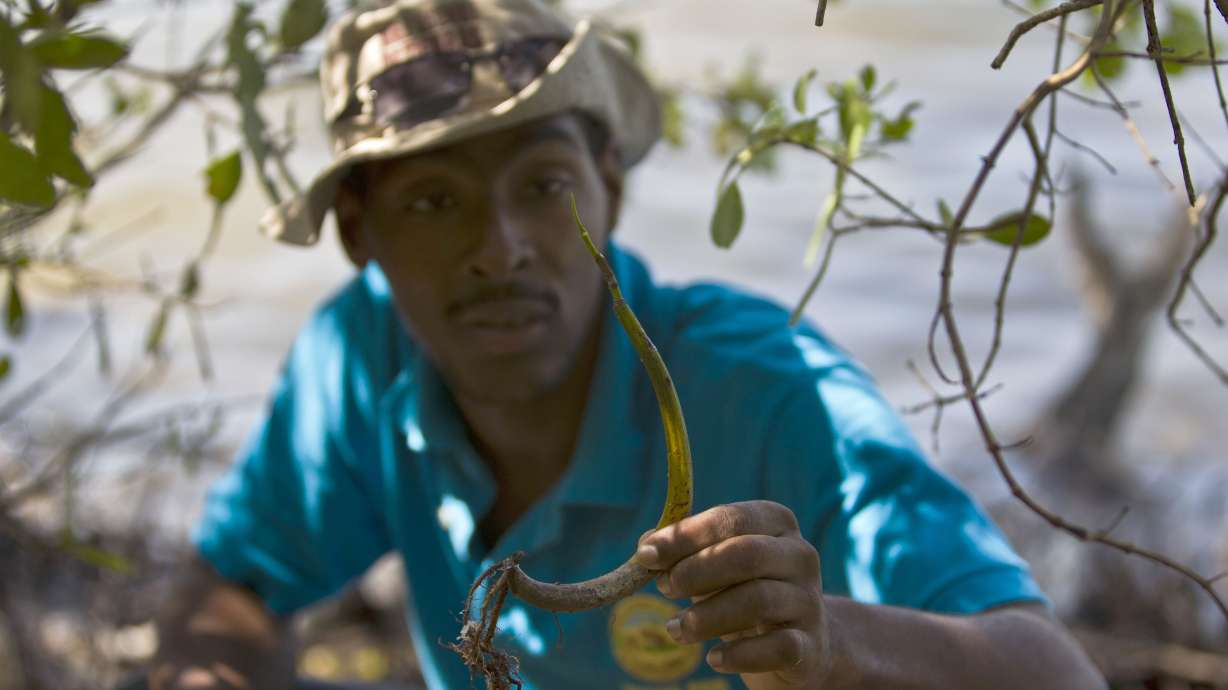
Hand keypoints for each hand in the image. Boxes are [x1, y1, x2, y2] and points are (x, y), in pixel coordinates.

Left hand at [634, 501, 835, 689]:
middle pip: (746, 555)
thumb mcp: (715, 564)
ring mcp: (808, 600)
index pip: (730, 519)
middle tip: (663, 588)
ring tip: (676, 629)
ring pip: (757, 600)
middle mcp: (800, 555)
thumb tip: (645, 547)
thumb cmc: (745, 590)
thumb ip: (681, 552)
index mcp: (776, 523)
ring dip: (706, 616)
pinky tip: (714, 658)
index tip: (645, 555)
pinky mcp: (810, 644)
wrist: (800, 641)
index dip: (685, 535)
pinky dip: (739, 654)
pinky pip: (776, 647)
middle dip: (696, 571)